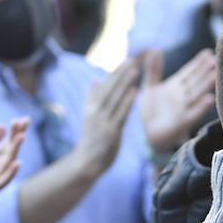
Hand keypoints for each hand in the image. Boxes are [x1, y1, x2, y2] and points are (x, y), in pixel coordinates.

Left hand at [0, 119, 27, 222]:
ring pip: (8, 162)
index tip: (21, 119)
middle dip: (17, 135)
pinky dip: (10, 172)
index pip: (7, 142)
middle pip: (10, 148)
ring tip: (22, 136)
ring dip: (15, 149)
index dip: (14, 131)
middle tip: (24, 121)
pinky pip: (3, 180)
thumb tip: (2, 126)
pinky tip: (16, 163)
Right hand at [76, 60, 139, 176]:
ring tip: (135, 71)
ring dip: (125, 84)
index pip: (104, 86)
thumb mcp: (89, 116)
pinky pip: (121, 113)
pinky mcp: (112, 132)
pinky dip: (127, 102)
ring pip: (115, 98)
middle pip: (110, 89)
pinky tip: (134, 91)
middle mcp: (95, 112)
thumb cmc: (91, 139)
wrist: (87, 162)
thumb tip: (96, 81)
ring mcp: (103, 122)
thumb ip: (92, 99)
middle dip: (121, 74)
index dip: (115, 73)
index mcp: (90, 106)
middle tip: (132, 60)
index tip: (125, 61)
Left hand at [139, 48, 216, 154]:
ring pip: (196, 94)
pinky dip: (201, 107)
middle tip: (216, 60)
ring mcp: (183, 109)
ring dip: (206, 86)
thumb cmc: (151, 112)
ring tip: (215, 75)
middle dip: (204, 71)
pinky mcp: (182, 123)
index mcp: (174, 87)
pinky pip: (193, 114)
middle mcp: (181, 97)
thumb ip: (153, 70)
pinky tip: (210, 99)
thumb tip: (155, 49)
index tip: (208, 53)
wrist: (149, 136)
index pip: (188, 72)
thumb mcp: (149, 87)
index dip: (197, 63)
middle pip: (195, 81)